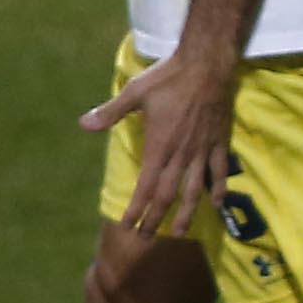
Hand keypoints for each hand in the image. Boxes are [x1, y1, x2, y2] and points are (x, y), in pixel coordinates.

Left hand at [80, 43, 240, 241]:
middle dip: (156, 218)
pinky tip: (216, 204)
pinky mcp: (219, 142)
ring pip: (194, 189)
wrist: (207, 64)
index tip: (128, 225)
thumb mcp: (134, 92)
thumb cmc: (168, 77)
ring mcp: (202, 150)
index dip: (137, 208)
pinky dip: (218, 189)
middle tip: (146, 237)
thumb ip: (110, 112)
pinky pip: (219, 171)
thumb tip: (83, 124)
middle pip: (168, 194)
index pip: (146, 186)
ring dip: (186, 213)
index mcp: (159, 145)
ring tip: (180, 232)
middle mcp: (181, 154)